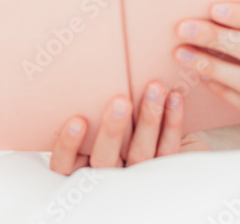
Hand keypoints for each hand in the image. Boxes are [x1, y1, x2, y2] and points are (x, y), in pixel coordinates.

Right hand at [48, 82, 209, 174]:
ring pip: (140, 155)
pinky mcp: (167, 169)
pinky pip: (169, 149)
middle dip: (112, 131)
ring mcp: (139, 175)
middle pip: (104, 160)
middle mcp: (109, 175)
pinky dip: (173, 123)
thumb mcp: (101, 116)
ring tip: (154, 88)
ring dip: (148, 119)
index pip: (64, 165)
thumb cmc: (125, 121)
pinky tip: (175, 98)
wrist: (173, 145)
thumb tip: (88, 65)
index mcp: (84, 165)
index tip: (77, 120)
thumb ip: (93, 103)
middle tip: (120, 101)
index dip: (68, 146)